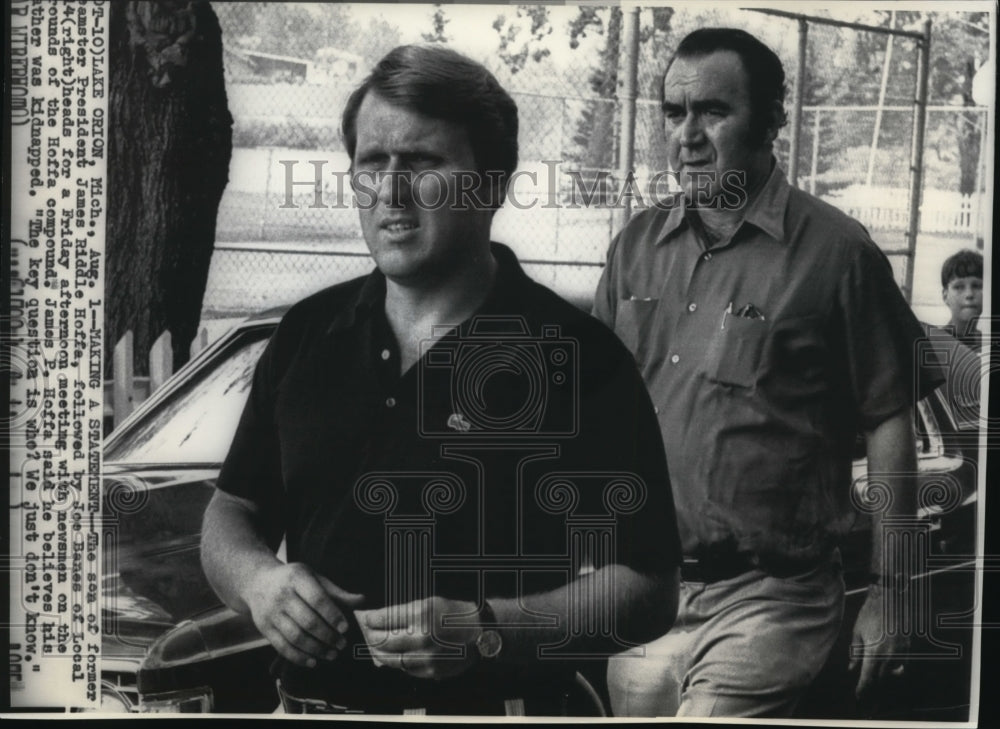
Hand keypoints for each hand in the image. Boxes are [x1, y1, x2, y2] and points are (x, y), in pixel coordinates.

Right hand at [244, 562, 364, 667]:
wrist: (257, 582)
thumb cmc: (293, 580)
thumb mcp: (314, 577)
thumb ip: (336, 592)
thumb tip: (362, 601)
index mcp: (297, 578)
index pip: (317, 599)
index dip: (333, 615)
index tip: (345, 628)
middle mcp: (282, 596)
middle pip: (307, 621)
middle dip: (328, 636)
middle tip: (341, 644)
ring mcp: (271, 613)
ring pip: (295, 637)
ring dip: (316, 649)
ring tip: (332, 654)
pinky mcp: (264, 628)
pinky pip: (282, 647)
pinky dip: (299, 657)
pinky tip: (313, 661)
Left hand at [356, 597, 481, 679]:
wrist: (480, 632)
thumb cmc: (454, 614)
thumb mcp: (429, 603)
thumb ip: (404, 612)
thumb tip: (380, 619)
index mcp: (420, 614)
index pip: (384, 619)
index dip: (371, 619)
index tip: (367, 618)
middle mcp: (421, 636)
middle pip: (383, 641)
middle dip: (371, 636)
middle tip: (367, 632)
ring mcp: (425, 656)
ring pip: (391, 659)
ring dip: (379, 653)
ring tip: (375, 646)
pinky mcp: (430, 670)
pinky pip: (405, 669)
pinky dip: (396, 663)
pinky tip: (393, 656)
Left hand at [848, 584, 910, 701]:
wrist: (890, 599)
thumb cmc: (870, 613)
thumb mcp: (857, 632)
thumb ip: (855, 653)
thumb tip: (852, 669)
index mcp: (874, 652)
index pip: (868, 678)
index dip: (863, 690)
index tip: (859, 699)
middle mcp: (889, 655)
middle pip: (881, 679)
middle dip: (872, 687)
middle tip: (865, 694)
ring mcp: (901, 652)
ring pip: (892, 673)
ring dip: (883, 678)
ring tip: (875, 679)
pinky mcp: (908, 648)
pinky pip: (902, 665)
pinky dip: (895, 669)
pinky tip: (890, 669)